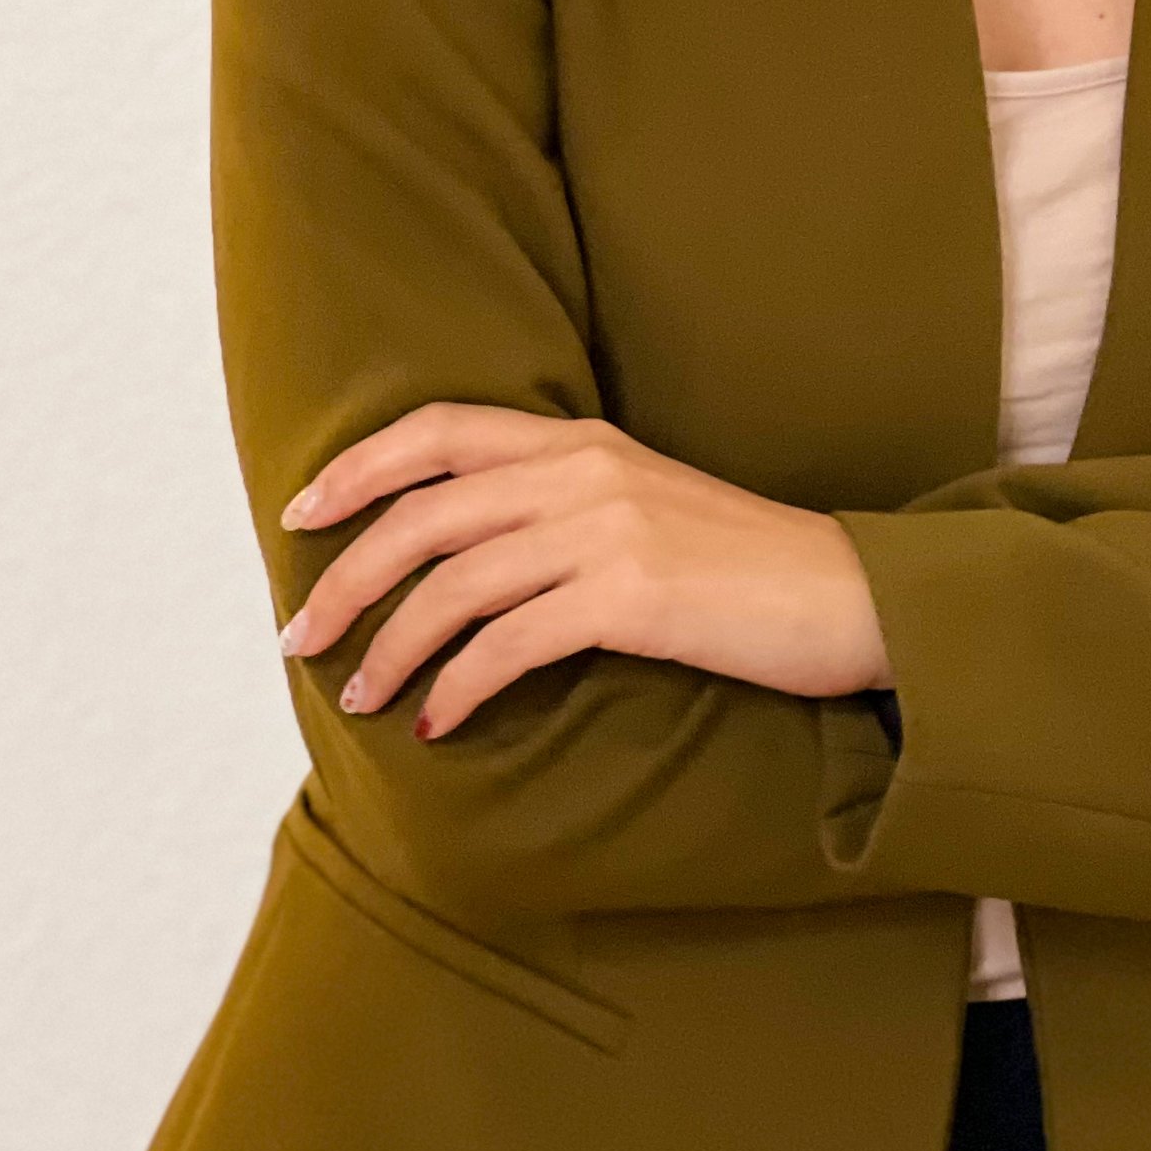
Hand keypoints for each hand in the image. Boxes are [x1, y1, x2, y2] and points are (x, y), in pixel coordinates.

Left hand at [275, 406, 893, 737]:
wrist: (849, 597)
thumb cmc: (744, 569)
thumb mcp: (645, 508)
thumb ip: (561, 509)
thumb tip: (460, 560)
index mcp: (584, 441)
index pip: (441, 430)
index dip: (359, 469)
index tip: (302, 516)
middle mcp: (586, 472)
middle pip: (425, 515)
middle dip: (347, 578)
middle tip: (301, 637)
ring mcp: (609, 531)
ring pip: (454, 584)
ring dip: (391, 647)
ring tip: (361, 697)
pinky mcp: (633, 597)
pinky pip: (509, 643)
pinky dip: (458, 685)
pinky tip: (438, 720)